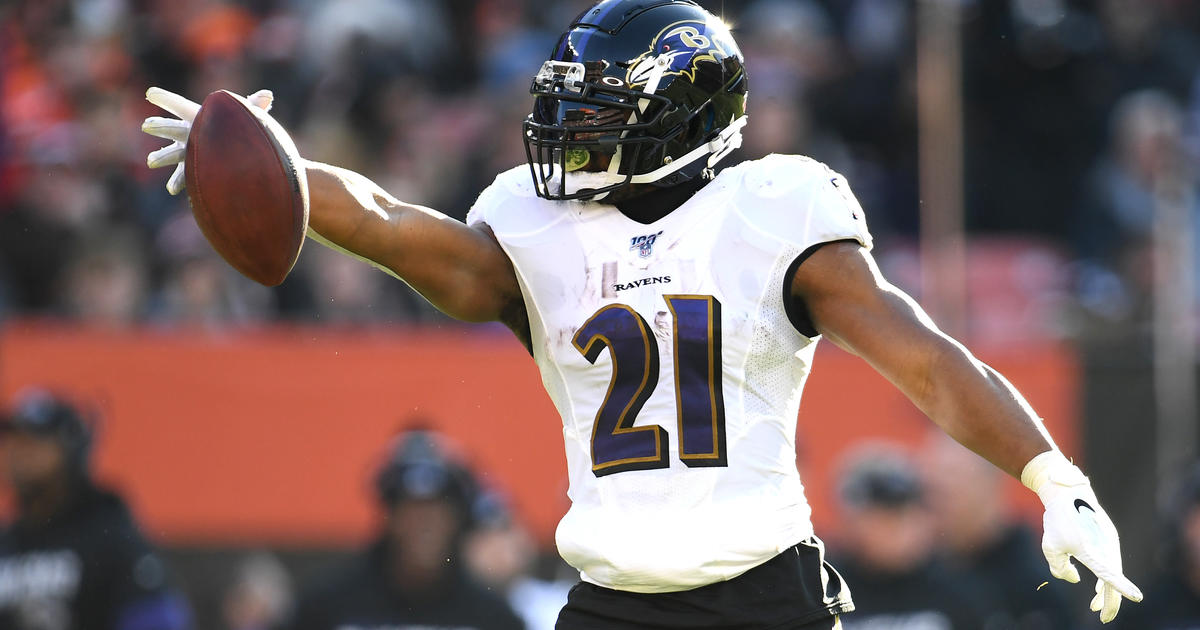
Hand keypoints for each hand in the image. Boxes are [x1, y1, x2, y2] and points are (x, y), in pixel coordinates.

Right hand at [142, 87, 273, 194]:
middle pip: (172, 130)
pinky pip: (183, 177)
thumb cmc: (237, 128)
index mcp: (196, 118)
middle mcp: (187, 134)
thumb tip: (268, 94)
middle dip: (161, 127)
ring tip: (152, 161)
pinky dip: (178, 182)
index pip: (179, 106)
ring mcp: (187, 153)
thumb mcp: (246, 114)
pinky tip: (172, 190)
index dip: (166, 99)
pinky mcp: (192, 170)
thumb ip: (255, 104)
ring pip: (172, 155)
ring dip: (162, 157)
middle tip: (147, 126)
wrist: (235, 155)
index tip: (150, 93)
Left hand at [1023, 451, 1142, 623]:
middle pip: (1112, 579)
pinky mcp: (1108, 538)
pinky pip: (1110, 562)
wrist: (1067, 493)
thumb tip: (1075, 579)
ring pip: (1112, 572)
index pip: (1108, 573)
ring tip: (1096, 607)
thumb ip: (1061, 568)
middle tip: (1102, 617)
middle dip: (1109, 601)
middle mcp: (1105, 546)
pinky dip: (1106, 577)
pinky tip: (1099, 588)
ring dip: (1106, 591)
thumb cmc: (1057, 520)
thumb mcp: (1051, 547)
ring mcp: (1109, 542)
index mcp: (1090, 549)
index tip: (1136, 597)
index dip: (1120, 587)